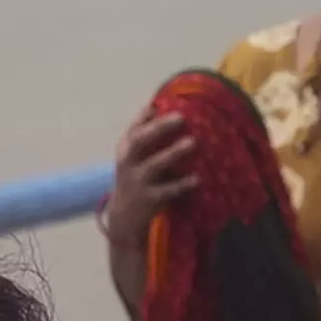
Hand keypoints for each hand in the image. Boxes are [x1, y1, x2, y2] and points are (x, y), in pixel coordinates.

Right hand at [106, 109, 199, 252]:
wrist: (124, 216)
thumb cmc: (136, 177)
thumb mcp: (135, 157)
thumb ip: (145, 135)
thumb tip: (161, 106)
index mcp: (125, 149)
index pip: (133, 128)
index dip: (145, 116)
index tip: (160, 104)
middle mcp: (128, 163)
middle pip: (140, 142)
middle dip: (159, 128)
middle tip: (180, 117)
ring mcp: (137, 182)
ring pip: (153, 165)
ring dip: (173, 153)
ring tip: (192, 142)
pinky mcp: (148, 200)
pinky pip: (166, 191)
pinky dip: (181, 184)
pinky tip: (196, 179)